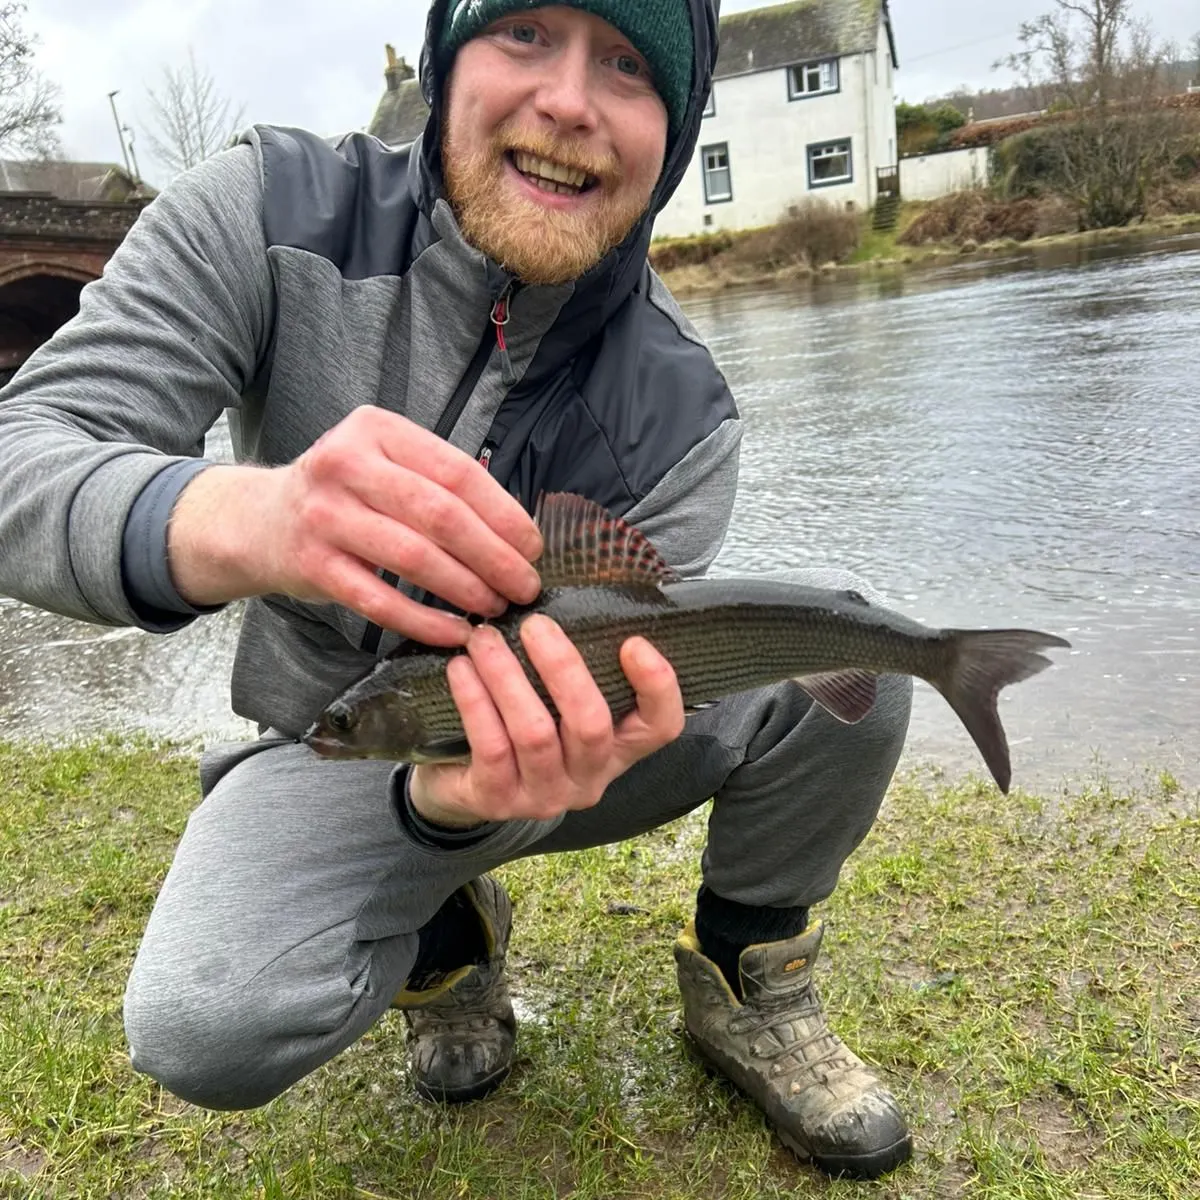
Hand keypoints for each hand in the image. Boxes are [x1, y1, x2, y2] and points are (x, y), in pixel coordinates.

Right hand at [168, 408, 542, 644]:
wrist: (259, 521)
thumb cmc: (346, 495)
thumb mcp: (385, 463)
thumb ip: (440, 482)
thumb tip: (518, 530)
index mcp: (377, 430)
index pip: (458, 472)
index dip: (505, 515)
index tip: (534, 548)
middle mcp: (346, 465)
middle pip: (440, 515)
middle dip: (494, 557)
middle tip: (525, 587)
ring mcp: (324, 515)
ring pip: (413, 558)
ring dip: (465, 589)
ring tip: (496, 608)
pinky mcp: (312, 565)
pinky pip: (380, 601)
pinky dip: (425, 621)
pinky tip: (456, 633)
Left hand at [409, 616, 685, 825]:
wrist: (460, 783)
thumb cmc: (519, 721)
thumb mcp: (557, 700)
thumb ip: (576, 662)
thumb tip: (570, 590)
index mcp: (617, 749)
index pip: (660, 726)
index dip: (658, 687)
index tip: (633, 642)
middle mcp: (590, 778)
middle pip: (591, 725)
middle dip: (562, 668)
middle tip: (534, 623)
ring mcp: (546, 796)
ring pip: (535, 734)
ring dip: (507, 677)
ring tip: (484, 638)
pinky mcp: (499, 801)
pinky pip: (490, 747)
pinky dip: (475, 701)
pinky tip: (459, 669)